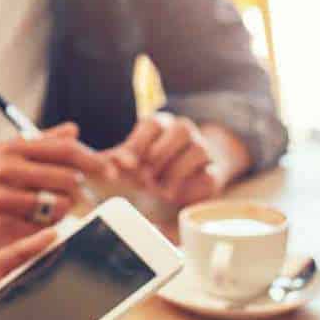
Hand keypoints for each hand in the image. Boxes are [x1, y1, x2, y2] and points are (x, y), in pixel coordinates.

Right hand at [0, 123, 113, 259]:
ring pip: (56, 206)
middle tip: (77, 197)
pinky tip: (36, 227)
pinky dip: (45, 231)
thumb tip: (74, 130)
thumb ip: (40, 142)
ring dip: (63, 212)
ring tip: (52, 212)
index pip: (63, 149)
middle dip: (78, 190)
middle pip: (66, 178)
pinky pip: (39, 231)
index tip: (109, 170)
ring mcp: (0, 200)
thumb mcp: (0, 153)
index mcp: (10, 149)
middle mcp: (5, 170)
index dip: (92, 159)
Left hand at [105, 113, 227, 207]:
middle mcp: (183, 133)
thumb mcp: (121, 167)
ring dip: (175, 171)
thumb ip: (108, 164)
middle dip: (160, 155)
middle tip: (144, 178)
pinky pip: (208, 176)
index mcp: (159, 125)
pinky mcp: (211, 176)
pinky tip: (172, 195)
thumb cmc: (140, 173)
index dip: (139, 144)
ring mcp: (201, 152)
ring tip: (157, 189)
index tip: (126, 165)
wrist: (168, 192)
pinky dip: (190, 188)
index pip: (153, 123)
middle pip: (181, 129)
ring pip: (199, 149)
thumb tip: (107, 165)